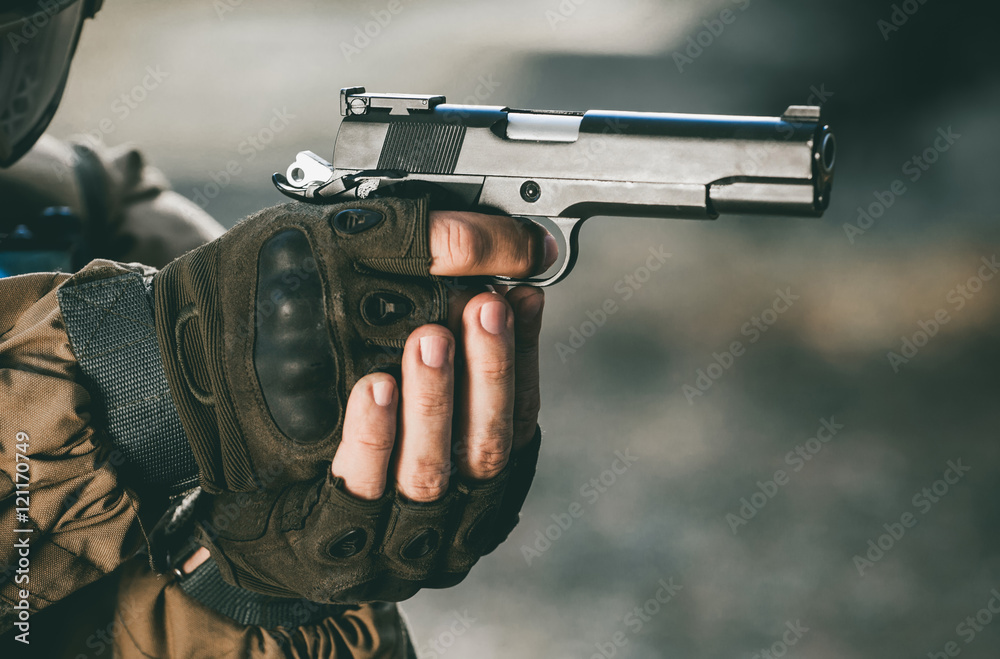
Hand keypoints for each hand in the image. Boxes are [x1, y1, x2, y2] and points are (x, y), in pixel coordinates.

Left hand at [174, 206, 552, 584]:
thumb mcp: (411, 404)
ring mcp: (399, 543)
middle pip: (488, 450)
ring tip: (429, 338)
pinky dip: (372, 437)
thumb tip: (497, 282)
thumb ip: (454, 360)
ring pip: (430, 473)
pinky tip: (373, 386)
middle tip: (484, 305)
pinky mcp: (339, 545)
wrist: (267, 523)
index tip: (519, 298)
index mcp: (482, 486)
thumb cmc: (351, 450)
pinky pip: (360, 490)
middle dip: (490, 373)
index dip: (523, 360)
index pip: (519, 421)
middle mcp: (454, 521)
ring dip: (433, 401)